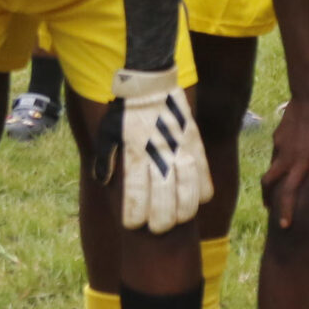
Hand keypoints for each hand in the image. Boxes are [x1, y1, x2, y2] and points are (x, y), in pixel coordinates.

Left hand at [96, 67, 214, 233]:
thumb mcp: (107, 133)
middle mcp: (157, 152)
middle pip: (163, 196)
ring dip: (185, 208)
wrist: (149, 79)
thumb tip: (104, 182)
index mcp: (133, 152)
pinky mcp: (193, 139)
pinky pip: (203, 168)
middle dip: (161, 218)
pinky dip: (204, 187)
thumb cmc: (124, 109)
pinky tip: (200, 200)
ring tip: (180, 220)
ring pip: (187, 186)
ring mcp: (178, 146)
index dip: (135, 213)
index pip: (135, 191)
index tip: (133, 225)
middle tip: (158, 229)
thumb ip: (106, 158)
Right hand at [261, 97, 308, 229]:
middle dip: (268, 197)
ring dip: (275, 177)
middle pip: (268, 182)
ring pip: (272, 165)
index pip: (288, 192)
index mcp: (300, 161)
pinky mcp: (280, 131)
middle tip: (272, 208)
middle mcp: (285, 155)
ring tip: (283, 183)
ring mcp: (280, 142)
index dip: (286, 210)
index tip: (285, 225)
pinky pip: (278, 150)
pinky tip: (291, 156)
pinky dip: (281, 159)